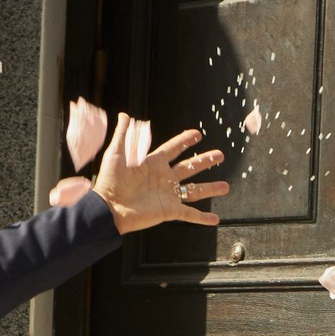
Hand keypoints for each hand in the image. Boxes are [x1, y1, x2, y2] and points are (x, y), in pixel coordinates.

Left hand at [92, 113, 228, 233]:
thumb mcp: (116, 154)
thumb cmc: (109, 181)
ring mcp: (168, 195)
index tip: (198, 135)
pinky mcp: (169, 211)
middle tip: (220, 155)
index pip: (173, 149)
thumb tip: (125, 115)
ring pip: (194, 190)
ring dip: (210, 188)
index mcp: (153, 163)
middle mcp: (164, 178)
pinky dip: (202, 218)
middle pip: (190, 167)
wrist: (108, 207)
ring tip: (226, 186)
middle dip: (205, 161)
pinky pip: (189, 214)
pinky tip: (214, 220)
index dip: (185, 141)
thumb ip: (123, 135)